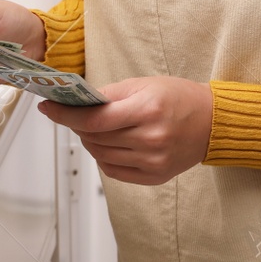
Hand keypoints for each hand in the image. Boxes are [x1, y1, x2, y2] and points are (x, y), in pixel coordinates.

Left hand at [37, 76, 212, 185]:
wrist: (212, 122)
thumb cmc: (180, 98)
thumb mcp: (145, 84)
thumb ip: (110, 94)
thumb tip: (77, 103)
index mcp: (147, 110)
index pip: (94, 120)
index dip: (66, 116)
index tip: (48, 108)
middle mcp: (150, 138)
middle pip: (95, 139)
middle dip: (78, 126)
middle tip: (75, 115)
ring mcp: (152, 160)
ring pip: (101, 155)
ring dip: (90, 142)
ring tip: (95, 129)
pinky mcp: (154, 176)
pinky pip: (113, 170)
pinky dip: (103, 157)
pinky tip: (109, 144)